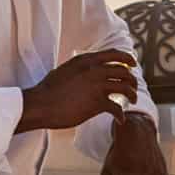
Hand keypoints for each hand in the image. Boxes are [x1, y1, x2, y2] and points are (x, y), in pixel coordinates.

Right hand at [22, 49, 139, 131]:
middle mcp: (95, 70)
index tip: (133, 65)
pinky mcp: (97, 103)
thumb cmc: (48, 90)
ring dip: (132, 95)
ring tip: (132, 101)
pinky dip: (121, 115)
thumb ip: (80, 68)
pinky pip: (117, 108)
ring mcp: (97, 85)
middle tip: (132, 88)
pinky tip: (120, 120)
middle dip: (132, 80)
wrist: (41, 104)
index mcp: (87, 60)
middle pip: (124, 71)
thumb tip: (86, 69)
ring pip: (125, 88)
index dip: (127, 58)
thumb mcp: (65, 69)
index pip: (114, 54)